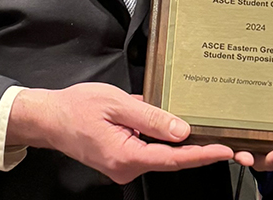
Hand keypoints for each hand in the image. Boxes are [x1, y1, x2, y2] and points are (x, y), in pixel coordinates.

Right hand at [7, 83, 232, 183]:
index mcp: (126, 156)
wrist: (49, 118)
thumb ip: (151, 117)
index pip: (173, 159)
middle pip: (170, 158)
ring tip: (196, 126)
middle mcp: (126, 168)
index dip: (202, 155)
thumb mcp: (117, 104)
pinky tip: (164, 121)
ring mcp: (123, 166)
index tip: (224, 151)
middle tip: (222, 135)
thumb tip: (182, 130)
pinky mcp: (121, 159)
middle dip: (195, 147)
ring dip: (176, 140)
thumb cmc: (76, 108)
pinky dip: (159, 137)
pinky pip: (148, 149)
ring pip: (159, 153)